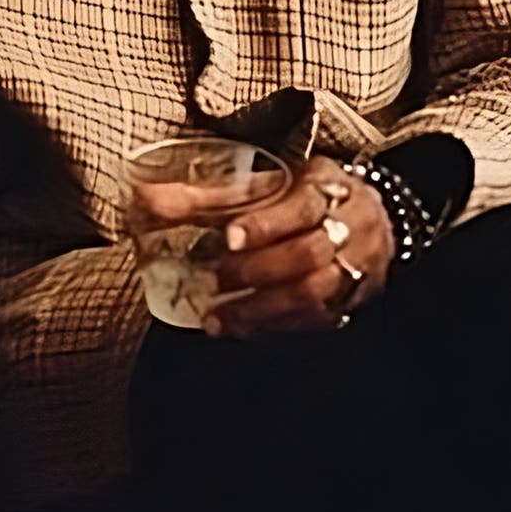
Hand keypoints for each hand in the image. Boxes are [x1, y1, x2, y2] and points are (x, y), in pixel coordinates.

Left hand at [201, 155, 397, 338]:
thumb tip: (141, 196)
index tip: (230, 236)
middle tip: (216, 278)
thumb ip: (204, 194)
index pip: (302, 204)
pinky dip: (274, 325)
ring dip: (261, 308)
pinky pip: (314, 319)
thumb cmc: (304, 196)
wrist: (369, 219)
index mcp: (327, 186)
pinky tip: (241, 328)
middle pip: (309, 251)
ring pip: (313, 292)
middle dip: (258, 268)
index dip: (266, 223)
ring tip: (217, 317)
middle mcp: (349, 225)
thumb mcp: (264, 184)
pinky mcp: (349, 301)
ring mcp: (353, 267)